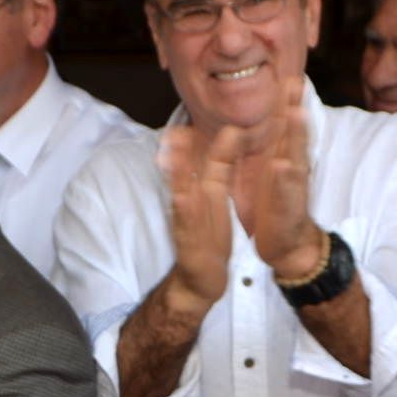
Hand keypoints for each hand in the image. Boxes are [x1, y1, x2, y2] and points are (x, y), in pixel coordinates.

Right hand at [157, 123, 237, 308]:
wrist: (202, 279)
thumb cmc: (210, 237)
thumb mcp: (217, 198)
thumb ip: (220, 167)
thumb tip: (228, 136)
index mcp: (206, 192)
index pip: (206, 162)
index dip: (203, 141)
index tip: (195, 117)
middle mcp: (193, 204)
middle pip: (186, 174)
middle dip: (179, 154)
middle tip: (173, 131)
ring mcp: (188, 222)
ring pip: (182, 193)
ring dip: (175, 177)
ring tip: (168, 157)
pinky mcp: (190, 240)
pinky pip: (187, 222)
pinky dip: (184, 208)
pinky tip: (181, 195)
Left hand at [245, 76, 321, 277]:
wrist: (287, 244)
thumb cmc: (277, 205)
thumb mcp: (274, 171)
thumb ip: (275, 147)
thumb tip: (276, 122)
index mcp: (283, 159)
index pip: (285, 127)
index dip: (287, 102)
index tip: (288, 76)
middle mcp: (291, 168)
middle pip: (295, 134)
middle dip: (296, 108)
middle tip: (295, 82)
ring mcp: (292, 187)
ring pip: (295, 156)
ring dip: (296, 135)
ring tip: (296, 113)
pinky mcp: (288, 207)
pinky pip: (286, 191)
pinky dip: (285, 178)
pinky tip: (284, 164)